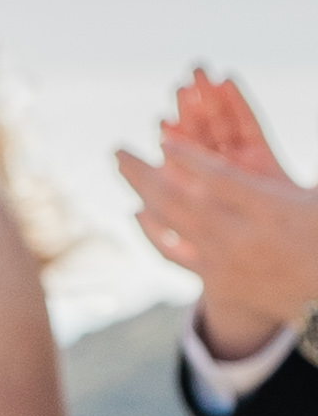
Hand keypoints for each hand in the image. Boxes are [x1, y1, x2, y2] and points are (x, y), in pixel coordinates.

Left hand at [114, 75, 317, 361]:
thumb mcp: (317, 199)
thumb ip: (299, 173)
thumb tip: (289, 136)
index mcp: (272, 211)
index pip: (221, 180)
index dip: (190, 158)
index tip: (163, 139)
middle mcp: (241, 237)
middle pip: (180, 199)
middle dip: (145, 172)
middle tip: (117, 150)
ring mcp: (224, 261)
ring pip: (172, 223)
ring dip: (141, 192)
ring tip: (121, 167)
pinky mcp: (215, 279)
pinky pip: (174, 253)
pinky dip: (153, 231)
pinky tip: (137, 212)